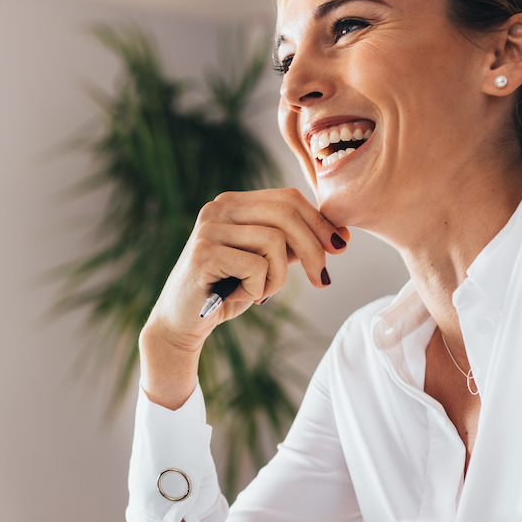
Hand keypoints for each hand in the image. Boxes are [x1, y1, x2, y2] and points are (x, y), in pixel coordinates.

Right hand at [140, 188, 347, 408]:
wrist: (182, 323)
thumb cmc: (224, 292)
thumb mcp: (264, 263)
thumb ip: (290, 245)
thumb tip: (337, 236)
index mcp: (232, 203)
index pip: (288, 198)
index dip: (319, 222)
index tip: (340, 247)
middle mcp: (217, 208)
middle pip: (286, 214)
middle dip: (314, 248)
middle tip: (322, 278)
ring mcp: (208, 228)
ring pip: (274, 241)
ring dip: (278, 276)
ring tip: (261, 292)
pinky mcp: (204, 253)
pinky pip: (256, 266)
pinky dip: (259, 287)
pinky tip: (241, 296)